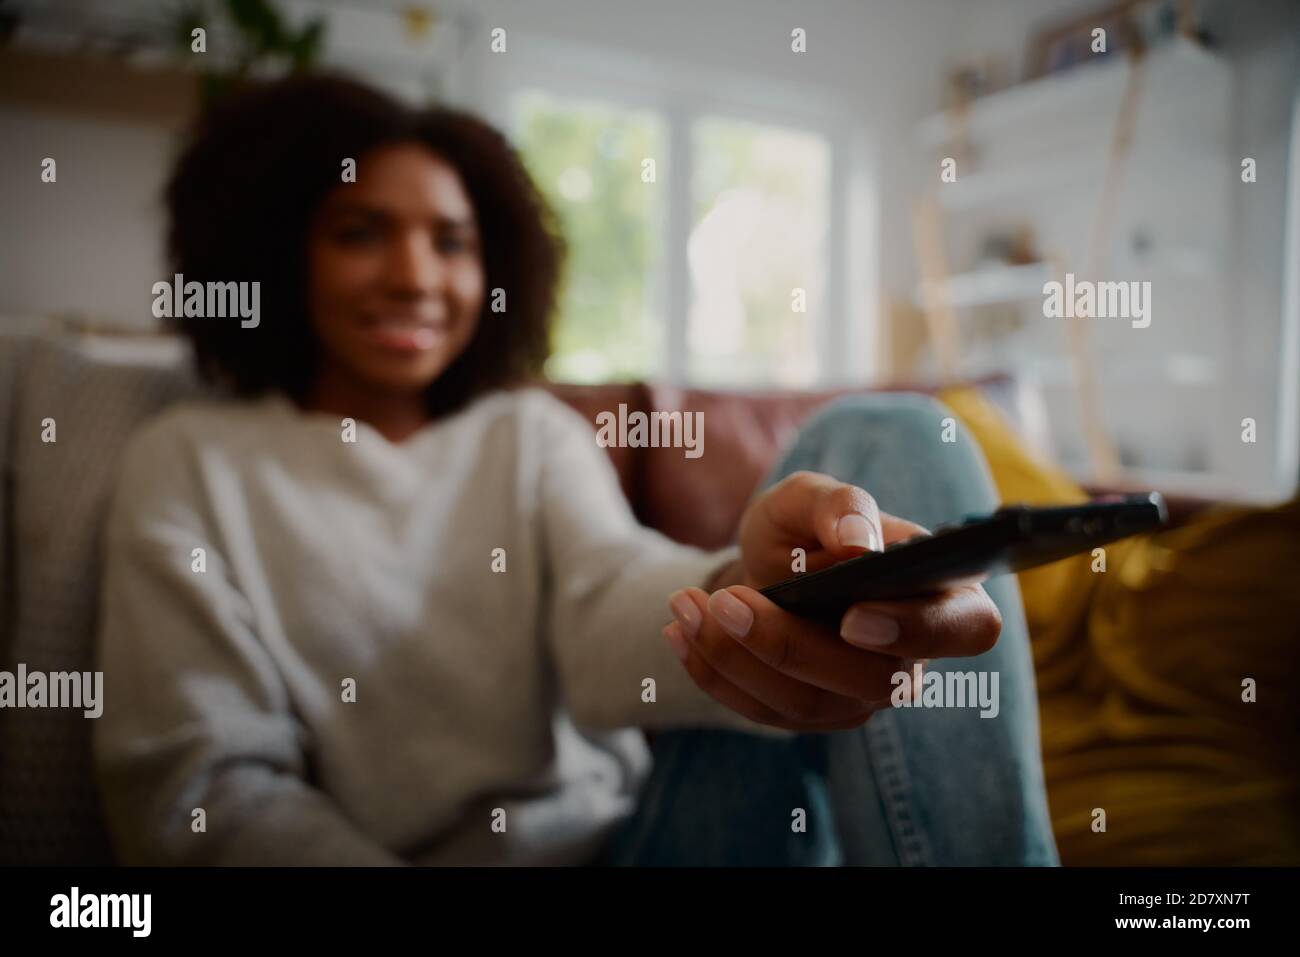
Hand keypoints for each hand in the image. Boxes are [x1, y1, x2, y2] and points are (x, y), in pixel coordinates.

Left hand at [664, 471, 1001, 730]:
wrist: (764, 570)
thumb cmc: (803, 530)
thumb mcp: (808, 500)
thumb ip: (837, 503)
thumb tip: (857, 540)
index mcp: (942, 597)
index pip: (965, 629)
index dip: (917, 629)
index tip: (853, 616)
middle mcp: (910, 660)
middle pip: (871, 679)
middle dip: (788, 644)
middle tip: (724, 601)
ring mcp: (860, 698)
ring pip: (808, 703)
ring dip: (736, 656)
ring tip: (686, 605)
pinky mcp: (810, 717)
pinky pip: (763, 713)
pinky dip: (713, 672)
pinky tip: (680, 631)